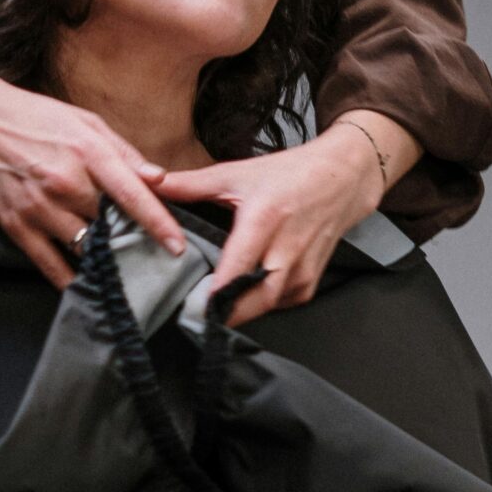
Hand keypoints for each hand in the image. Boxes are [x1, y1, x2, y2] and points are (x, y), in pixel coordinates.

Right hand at [0, 51, 184, 288]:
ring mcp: (38, 208)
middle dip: (130, 240)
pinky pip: (50, 265)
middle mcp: (64, 183)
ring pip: (84, 249)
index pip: (132, 194)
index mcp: (88, 152)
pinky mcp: (16, 226)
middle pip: (111, 226)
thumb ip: (124, 153)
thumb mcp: (85, 122)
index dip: (158, 223)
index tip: (178, 246)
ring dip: (103, 260)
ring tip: (119, 265)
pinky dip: (70, 278)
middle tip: (147, 252)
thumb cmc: (34, 118)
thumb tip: (159, 178)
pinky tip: (86, 282)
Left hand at [155, 120, 397, 325]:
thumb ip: (190, 183)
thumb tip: (149, 181)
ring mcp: (302, 270)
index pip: (234, 272)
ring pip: (265, 308)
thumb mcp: (237, 173)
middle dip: (223, 314)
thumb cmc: (290, 174)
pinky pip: (279, 305)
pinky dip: (259, 304)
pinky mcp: (310, 282)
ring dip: (239, 311)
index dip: (212, 297)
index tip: (188, 310)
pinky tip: (243, 296)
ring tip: (213, 309)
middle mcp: (287, 251)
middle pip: (252, 302)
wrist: (343, 178)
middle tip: (193, 318)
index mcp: (265, 220)